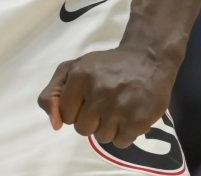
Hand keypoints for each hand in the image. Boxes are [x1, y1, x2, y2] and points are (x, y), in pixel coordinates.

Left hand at [38, 46, 176, 147]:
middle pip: (82, 129)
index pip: (65, 116)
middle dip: (92, 119)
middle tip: (105, 102)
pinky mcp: (138, 120)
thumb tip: (55, 124)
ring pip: (102, 138)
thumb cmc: (107, 66)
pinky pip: (120, 143)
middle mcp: (99, 90)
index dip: (76, 109)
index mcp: (80, 75)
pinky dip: (124, 133)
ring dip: (109, 127)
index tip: (88, 97)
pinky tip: (130, 114)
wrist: (148, 58)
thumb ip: (52, 94)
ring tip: (119, 107)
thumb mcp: (72, 69)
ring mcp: (120, 106)